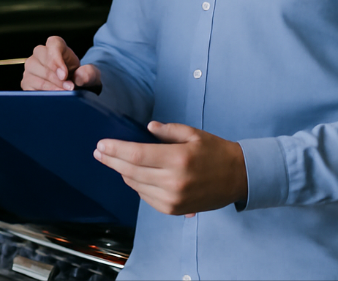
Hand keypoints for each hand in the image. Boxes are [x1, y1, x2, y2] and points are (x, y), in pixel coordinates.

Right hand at [21, 35, 100, 90]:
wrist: (73, 87)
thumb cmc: (80, 77)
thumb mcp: (90, 75)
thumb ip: (88, 73)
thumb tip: (79, 77)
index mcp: (56, 45)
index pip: (53, 44)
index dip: (57, 58)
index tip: (64, 74)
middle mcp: (40, 53)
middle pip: (42, 58)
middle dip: (55, 76)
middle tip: (68, 87)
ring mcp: (31, 67)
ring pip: (34, 73)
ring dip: (50, 85)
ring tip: (63, 93)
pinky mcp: (27, 81)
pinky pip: (30, 86)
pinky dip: (42, 92)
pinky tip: (53, 97)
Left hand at [94, 121, 246, 215]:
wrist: (238, 178)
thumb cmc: (215, 152)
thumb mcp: (193, 134)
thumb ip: (167, 131)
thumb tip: (147, 127)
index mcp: (178, 159)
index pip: (137, 155)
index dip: (116, 150)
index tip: (101, 145)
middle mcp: (173, 182)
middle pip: (131, 172)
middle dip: (111, 161)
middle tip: (99, 152)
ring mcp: (173, 199)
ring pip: (136, 185)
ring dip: (123, 173)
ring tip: (114, 161)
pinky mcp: (174, 210)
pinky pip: (146, 197)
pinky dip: (137, 185)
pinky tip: (133, 175)